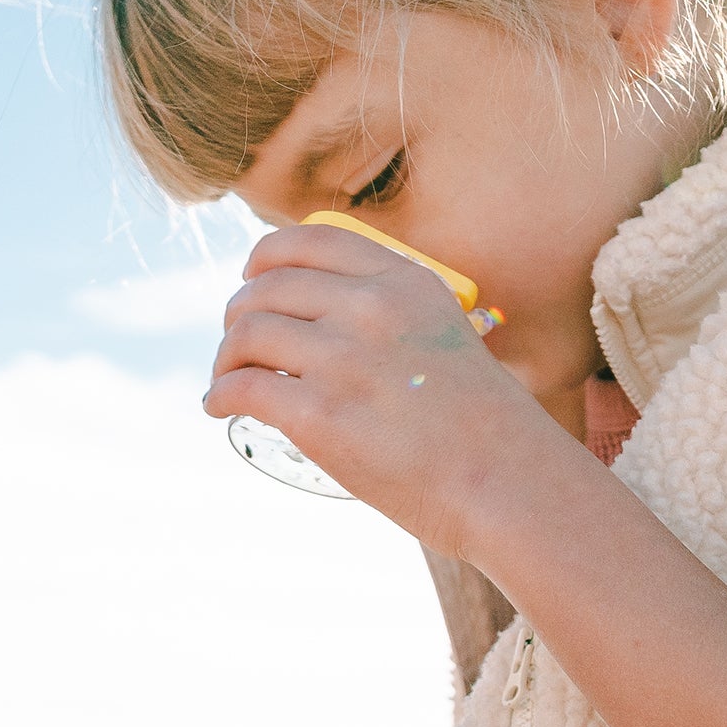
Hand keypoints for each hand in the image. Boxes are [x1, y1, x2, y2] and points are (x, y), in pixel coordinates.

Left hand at [206, 224, 564, 556]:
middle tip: (236, 343)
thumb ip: (394, 319)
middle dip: (240, 313)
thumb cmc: (485, 429)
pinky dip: (220, 395)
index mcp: (405, 281)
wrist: (507, 484)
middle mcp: (371, 308)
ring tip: (226, 377)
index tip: (251, 279)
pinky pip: (241, 388)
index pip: (311, 242)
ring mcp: (342, 359)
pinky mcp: (319, 415)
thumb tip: (325, 325)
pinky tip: (219, 407)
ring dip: (225, 356)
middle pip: (268, 288)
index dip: (266, 258)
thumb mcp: (446, 338)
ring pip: (247, 333)